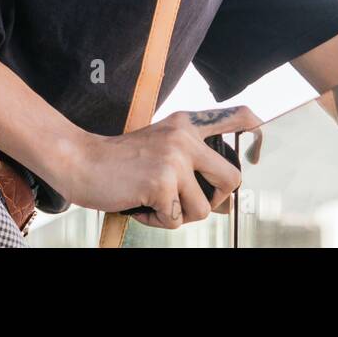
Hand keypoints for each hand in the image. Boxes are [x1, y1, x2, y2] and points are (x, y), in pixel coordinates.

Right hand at [59, 105, 262, 228]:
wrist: (80, 162)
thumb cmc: (121, 162)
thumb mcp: (162, 147)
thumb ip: (192, 162)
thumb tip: (226, 201)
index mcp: (188, 124)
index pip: (240, 116)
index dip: (258, 135)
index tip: (255, 154)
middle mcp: (186, 136)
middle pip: (233, 179)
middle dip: (215, 201)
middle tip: (187, 201)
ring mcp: (175, 158)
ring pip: (203, 208)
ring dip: (179, 215)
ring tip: (154, 201)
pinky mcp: (162, 182)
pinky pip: (176, 219)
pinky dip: (157, 220)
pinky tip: (139, 204)